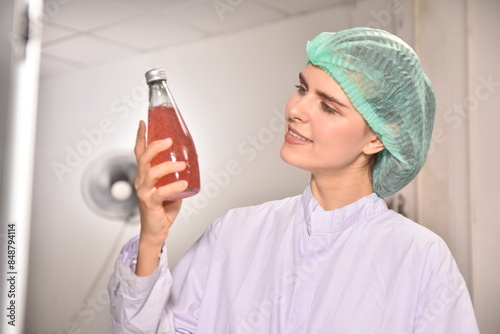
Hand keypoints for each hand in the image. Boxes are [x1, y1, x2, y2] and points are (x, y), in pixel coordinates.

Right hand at [134, 120, 187, 275]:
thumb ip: (174, 175)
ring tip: (182, 164)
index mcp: (144, 174)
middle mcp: (141, 180)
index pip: (139, 152)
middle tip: (169, 141)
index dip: (141, 137)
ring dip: (168, 166)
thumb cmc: (163, 207)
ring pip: (151, 172)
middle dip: (155, 146)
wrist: (157, 229)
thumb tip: (189, 161)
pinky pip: (161, 192)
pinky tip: (183, 183)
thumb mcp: (169, 186)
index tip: (143, 123)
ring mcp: (144, 191)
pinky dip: (173, 186)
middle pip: (143, 158)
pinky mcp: (150, 203)